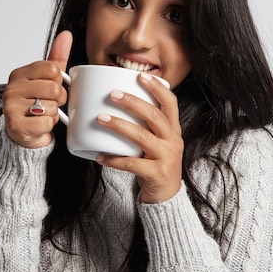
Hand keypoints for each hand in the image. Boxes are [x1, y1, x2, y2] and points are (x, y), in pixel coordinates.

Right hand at [3, 31, 71, 148]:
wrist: (23, 134)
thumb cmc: (35, 105)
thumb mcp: (46, 79)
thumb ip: (56, 58)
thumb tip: (66, 35)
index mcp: (19, 74)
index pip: (53, 68)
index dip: (59, 81)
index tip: (52, 88)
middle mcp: (12, 88)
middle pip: (54, 88)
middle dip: (59, 100)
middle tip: (50, 104)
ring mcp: (11, 107)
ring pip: (51, 106)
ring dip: (53, 114)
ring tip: (43, 115)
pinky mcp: (16, 125)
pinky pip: (46, 123)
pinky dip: (48, 126)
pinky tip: (39, 126)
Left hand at [95, 73, 183, 202]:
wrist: (167, 196)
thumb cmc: (157, 164)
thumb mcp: (158, 141)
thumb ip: (146, 125)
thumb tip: (118, 103)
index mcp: (173, 129)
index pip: (170, 102)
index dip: (157, 87)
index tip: (141, 75)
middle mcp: (173, 140)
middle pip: (153, 115)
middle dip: (132, 102)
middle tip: (112, 94)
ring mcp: (166, 157)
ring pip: (141, 137)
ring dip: (119, 125)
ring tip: (100, 118)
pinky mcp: (156, 173)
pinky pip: (131, 163)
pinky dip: (113, 159)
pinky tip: (99, 156)